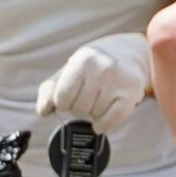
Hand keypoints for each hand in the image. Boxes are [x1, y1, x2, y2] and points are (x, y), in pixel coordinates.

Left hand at [34, 34, 152, 132]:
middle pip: (78, 108)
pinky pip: (112, 121)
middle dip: (79, 107)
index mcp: (83, 59)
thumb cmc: (94, 64)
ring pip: (94, 115)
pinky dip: (103, 125)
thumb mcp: (70, 69)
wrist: (130, 51)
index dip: (63, 103)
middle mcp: (102, 67)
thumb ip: (50, 89)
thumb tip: (44, 111)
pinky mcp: (132, 93)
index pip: (62, 97)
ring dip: (93, 113)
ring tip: (99, 99)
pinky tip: (101, 121)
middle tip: (87, 96)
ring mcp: (119, 80)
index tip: (70, 97)